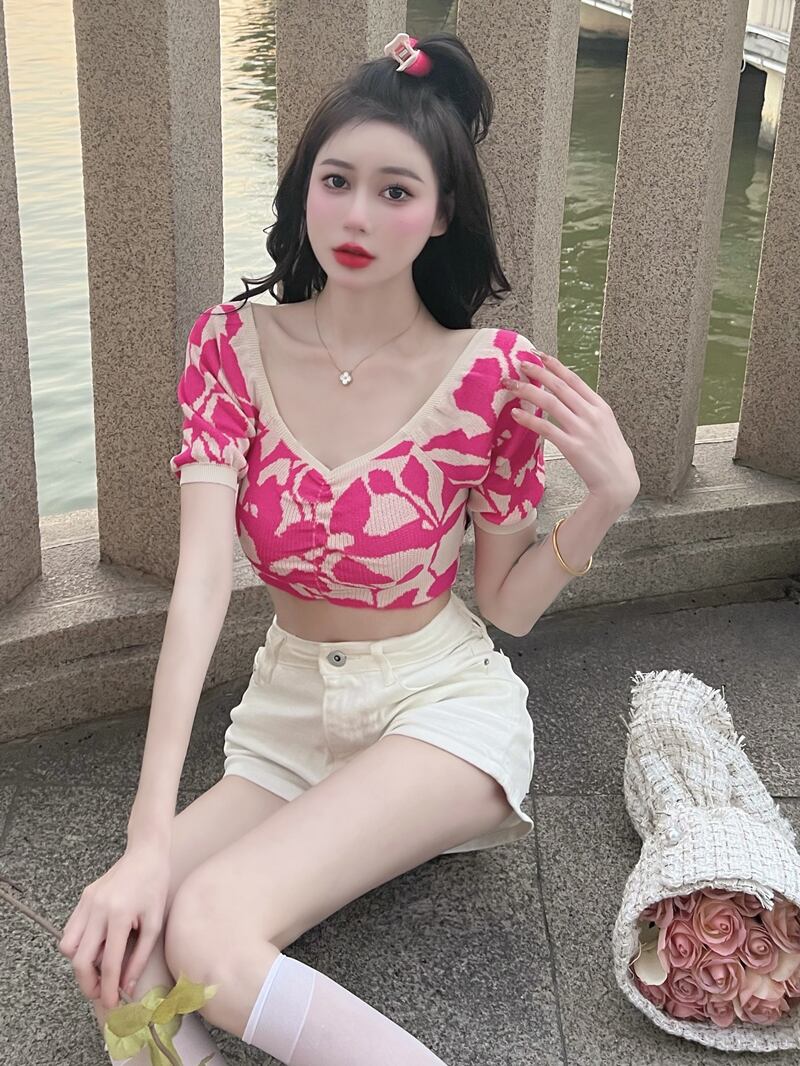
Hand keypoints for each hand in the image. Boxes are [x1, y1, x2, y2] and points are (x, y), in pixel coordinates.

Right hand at [58, 842, 169, 1008]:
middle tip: (100, 993)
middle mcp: (97, 910)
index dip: (108, 988)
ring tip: (99, 966)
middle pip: (80, 960)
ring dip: (79, 964)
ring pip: (68, 947)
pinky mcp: (82, 899)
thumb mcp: (154, 923)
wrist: (145, 854)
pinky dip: (78, 945)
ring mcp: (86, 903)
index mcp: (119, 915)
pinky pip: (70, 931)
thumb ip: (139, 956)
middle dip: (87, 983)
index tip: (110, 1004)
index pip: (108, 963)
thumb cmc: (154, 886)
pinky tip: (95, 946)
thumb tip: (127, 986)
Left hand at [504, 352, 639, 506]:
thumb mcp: (605, 424)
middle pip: (560, 387)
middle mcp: (591, 414)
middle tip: (520, 364)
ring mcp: (582, 430)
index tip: (539, 355)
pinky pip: (546, 429)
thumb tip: (567, 397)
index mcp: (600, 406)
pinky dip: (529, 419)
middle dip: (538, 373)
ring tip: (511, 385)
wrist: (618, 481)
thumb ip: (588, 409)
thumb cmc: (610, 453)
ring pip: (550, 403)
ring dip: (528, 391)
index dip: (555, 366)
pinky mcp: (572, 447)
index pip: (574, 379)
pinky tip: (516, 413)